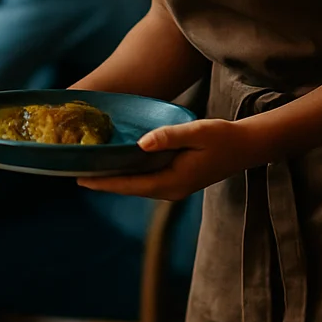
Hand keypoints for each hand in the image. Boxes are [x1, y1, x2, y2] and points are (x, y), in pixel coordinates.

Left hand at [78, 117, 267, 199]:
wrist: (248, 147)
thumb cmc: (224, 138)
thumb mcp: (197, 132)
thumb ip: (170, 136)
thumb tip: (142, 142)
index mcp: (171, 182)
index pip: (129, 185)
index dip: (103, 182)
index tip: (78, 178)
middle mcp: (169, 189)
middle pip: (128, 187)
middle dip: (102, 181)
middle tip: (73, 171)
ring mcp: (173, 187)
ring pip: (135, 185)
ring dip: (113, 178)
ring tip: (88, 168)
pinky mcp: (176, 180)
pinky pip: (145, 179)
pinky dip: (128, 173)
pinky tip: (116, 163)